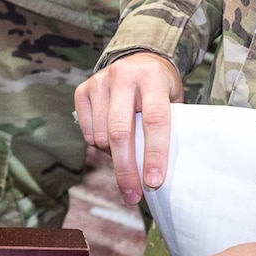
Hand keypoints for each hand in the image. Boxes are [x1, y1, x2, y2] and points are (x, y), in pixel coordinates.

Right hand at [73, 51, 182, 203]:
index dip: (154, 154)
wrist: (139, 59)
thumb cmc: (160, 89)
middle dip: (126, 169)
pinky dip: (98, 145)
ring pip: (101, 136)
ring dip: (113, 156)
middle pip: (120, 132)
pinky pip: (87, 132)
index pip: (154, 120)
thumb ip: (168, 126)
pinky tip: (110, 139)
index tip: (154, 182)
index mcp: (152, 77)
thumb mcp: (172, 100)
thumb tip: (159, 172)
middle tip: (133, 195)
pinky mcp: (83, 89)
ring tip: (126, 154)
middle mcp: (123, 75)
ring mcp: (100, 81)